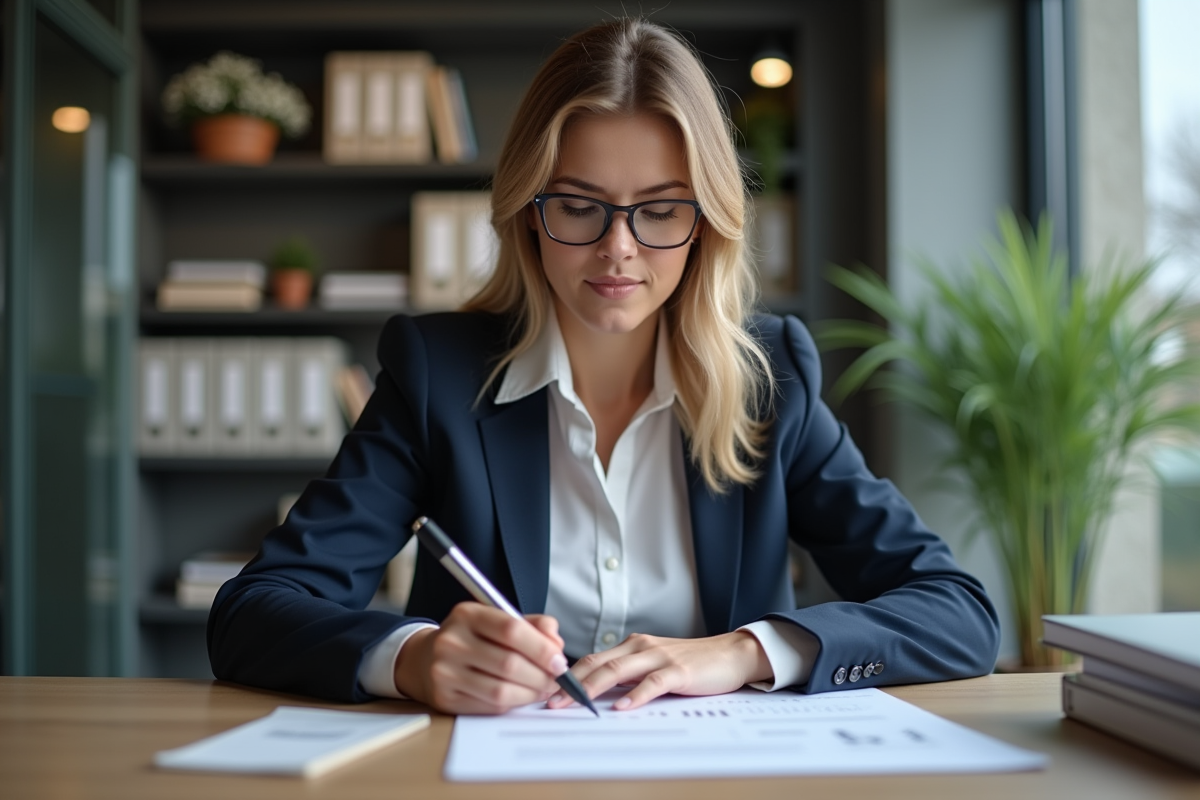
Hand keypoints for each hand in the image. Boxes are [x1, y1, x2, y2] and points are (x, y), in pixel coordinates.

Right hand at [393, 603, 566, 714]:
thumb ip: (532, 625)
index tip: (559, 660)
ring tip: (543, 689)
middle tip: (556, 679)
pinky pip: (489, 706)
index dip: (541, 648)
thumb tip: (556, 644)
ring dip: (530, 693)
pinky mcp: (445, 698)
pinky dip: (513, 704)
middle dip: (541, 675)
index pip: (510, 630)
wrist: (425, 659)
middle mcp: (451, 641)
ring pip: (500, 690)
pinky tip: (521, 696)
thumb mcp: (497, 620)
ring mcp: (444, 672)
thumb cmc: (472, 638)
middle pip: (508, 663)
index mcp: (467, 614)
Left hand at [547, 631, 771, 710]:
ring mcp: (659, 657)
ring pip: (618, 671)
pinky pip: (652, 683)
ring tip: (576, 704)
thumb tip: (598, 692)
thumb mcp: (653, 664)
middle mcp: (640, 647)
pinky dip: (636, 695)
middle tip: (552, 702)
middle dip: (572, 684)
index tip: (548, 692)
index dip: (568, 676)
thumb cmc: (690, 662)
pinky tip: (624, 707)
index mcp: (631, 646)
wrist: (730, 653)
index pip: (592, 659)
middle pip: (598, 664)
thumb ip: (629, 675)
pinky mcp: (679, 670)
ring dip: (594, 688)